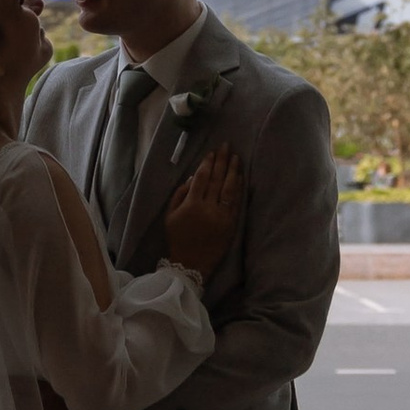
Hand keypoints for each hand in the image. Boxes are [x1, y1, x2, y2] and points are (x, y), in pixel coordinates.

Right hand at [161, 140, 242, 277]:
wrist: (191, 264)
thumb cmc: (177, 238)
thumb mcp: (170, 216)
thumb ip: (180, 194)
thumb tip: (193, 176)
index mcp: (191, 205)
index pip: (202, 178)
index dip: (207, 163)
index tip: (211, 152)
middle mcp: (208, 209)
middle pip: (217, 179)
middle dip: (222, 161)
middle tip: (226, 146)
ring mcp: (222, 217)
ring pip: (230, 189)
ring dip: (233, 171)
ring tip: (236, 157)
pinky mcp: (231, 224)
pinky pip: (236, 202)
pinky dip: (238, 188)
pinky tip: (240, 177)